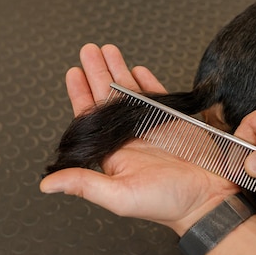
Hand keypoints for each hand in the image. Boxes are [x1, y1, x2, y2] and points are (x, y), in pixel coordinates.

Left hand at [40, 43, 237, 234]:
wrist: (208, 200)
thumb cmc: (166, 204)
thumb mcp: (119, 196)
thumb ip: (84, 185)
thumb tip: (47, 184)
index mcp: (113, 153)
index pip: (91, 117)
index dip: (81, 94)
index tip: (73, 73)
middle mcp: (129, 138)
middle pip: (108, 97)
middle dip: (97, 72)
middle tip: (88, 50)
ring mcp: (151, 127)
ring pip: (130, 92)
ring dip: (118, 70)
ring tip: (108, 50)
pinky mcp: (173, 121)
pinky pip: (157, 96)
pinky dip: (147, 81)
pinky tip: (137, 69)